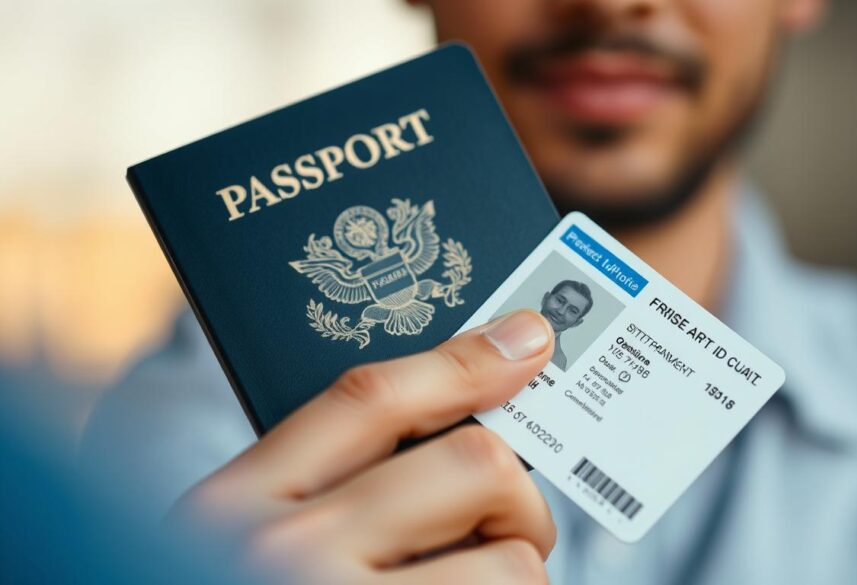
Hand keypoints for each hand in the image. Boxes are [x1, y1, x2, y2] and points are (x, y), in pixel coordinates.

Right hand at [171, 310, 555, 583]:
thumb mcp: (238, 532)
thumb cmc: (229, 579)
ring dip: (514, 573)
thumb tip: (451, 424)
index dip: (463, 361)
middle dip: (515, 494)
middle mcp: (289, 555)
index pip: (369, 398)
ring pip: (512, 564)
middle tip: (506, 524)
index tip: (526, 343)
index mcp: (238, 503)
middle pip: (471, 464)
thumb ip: (323, 477)